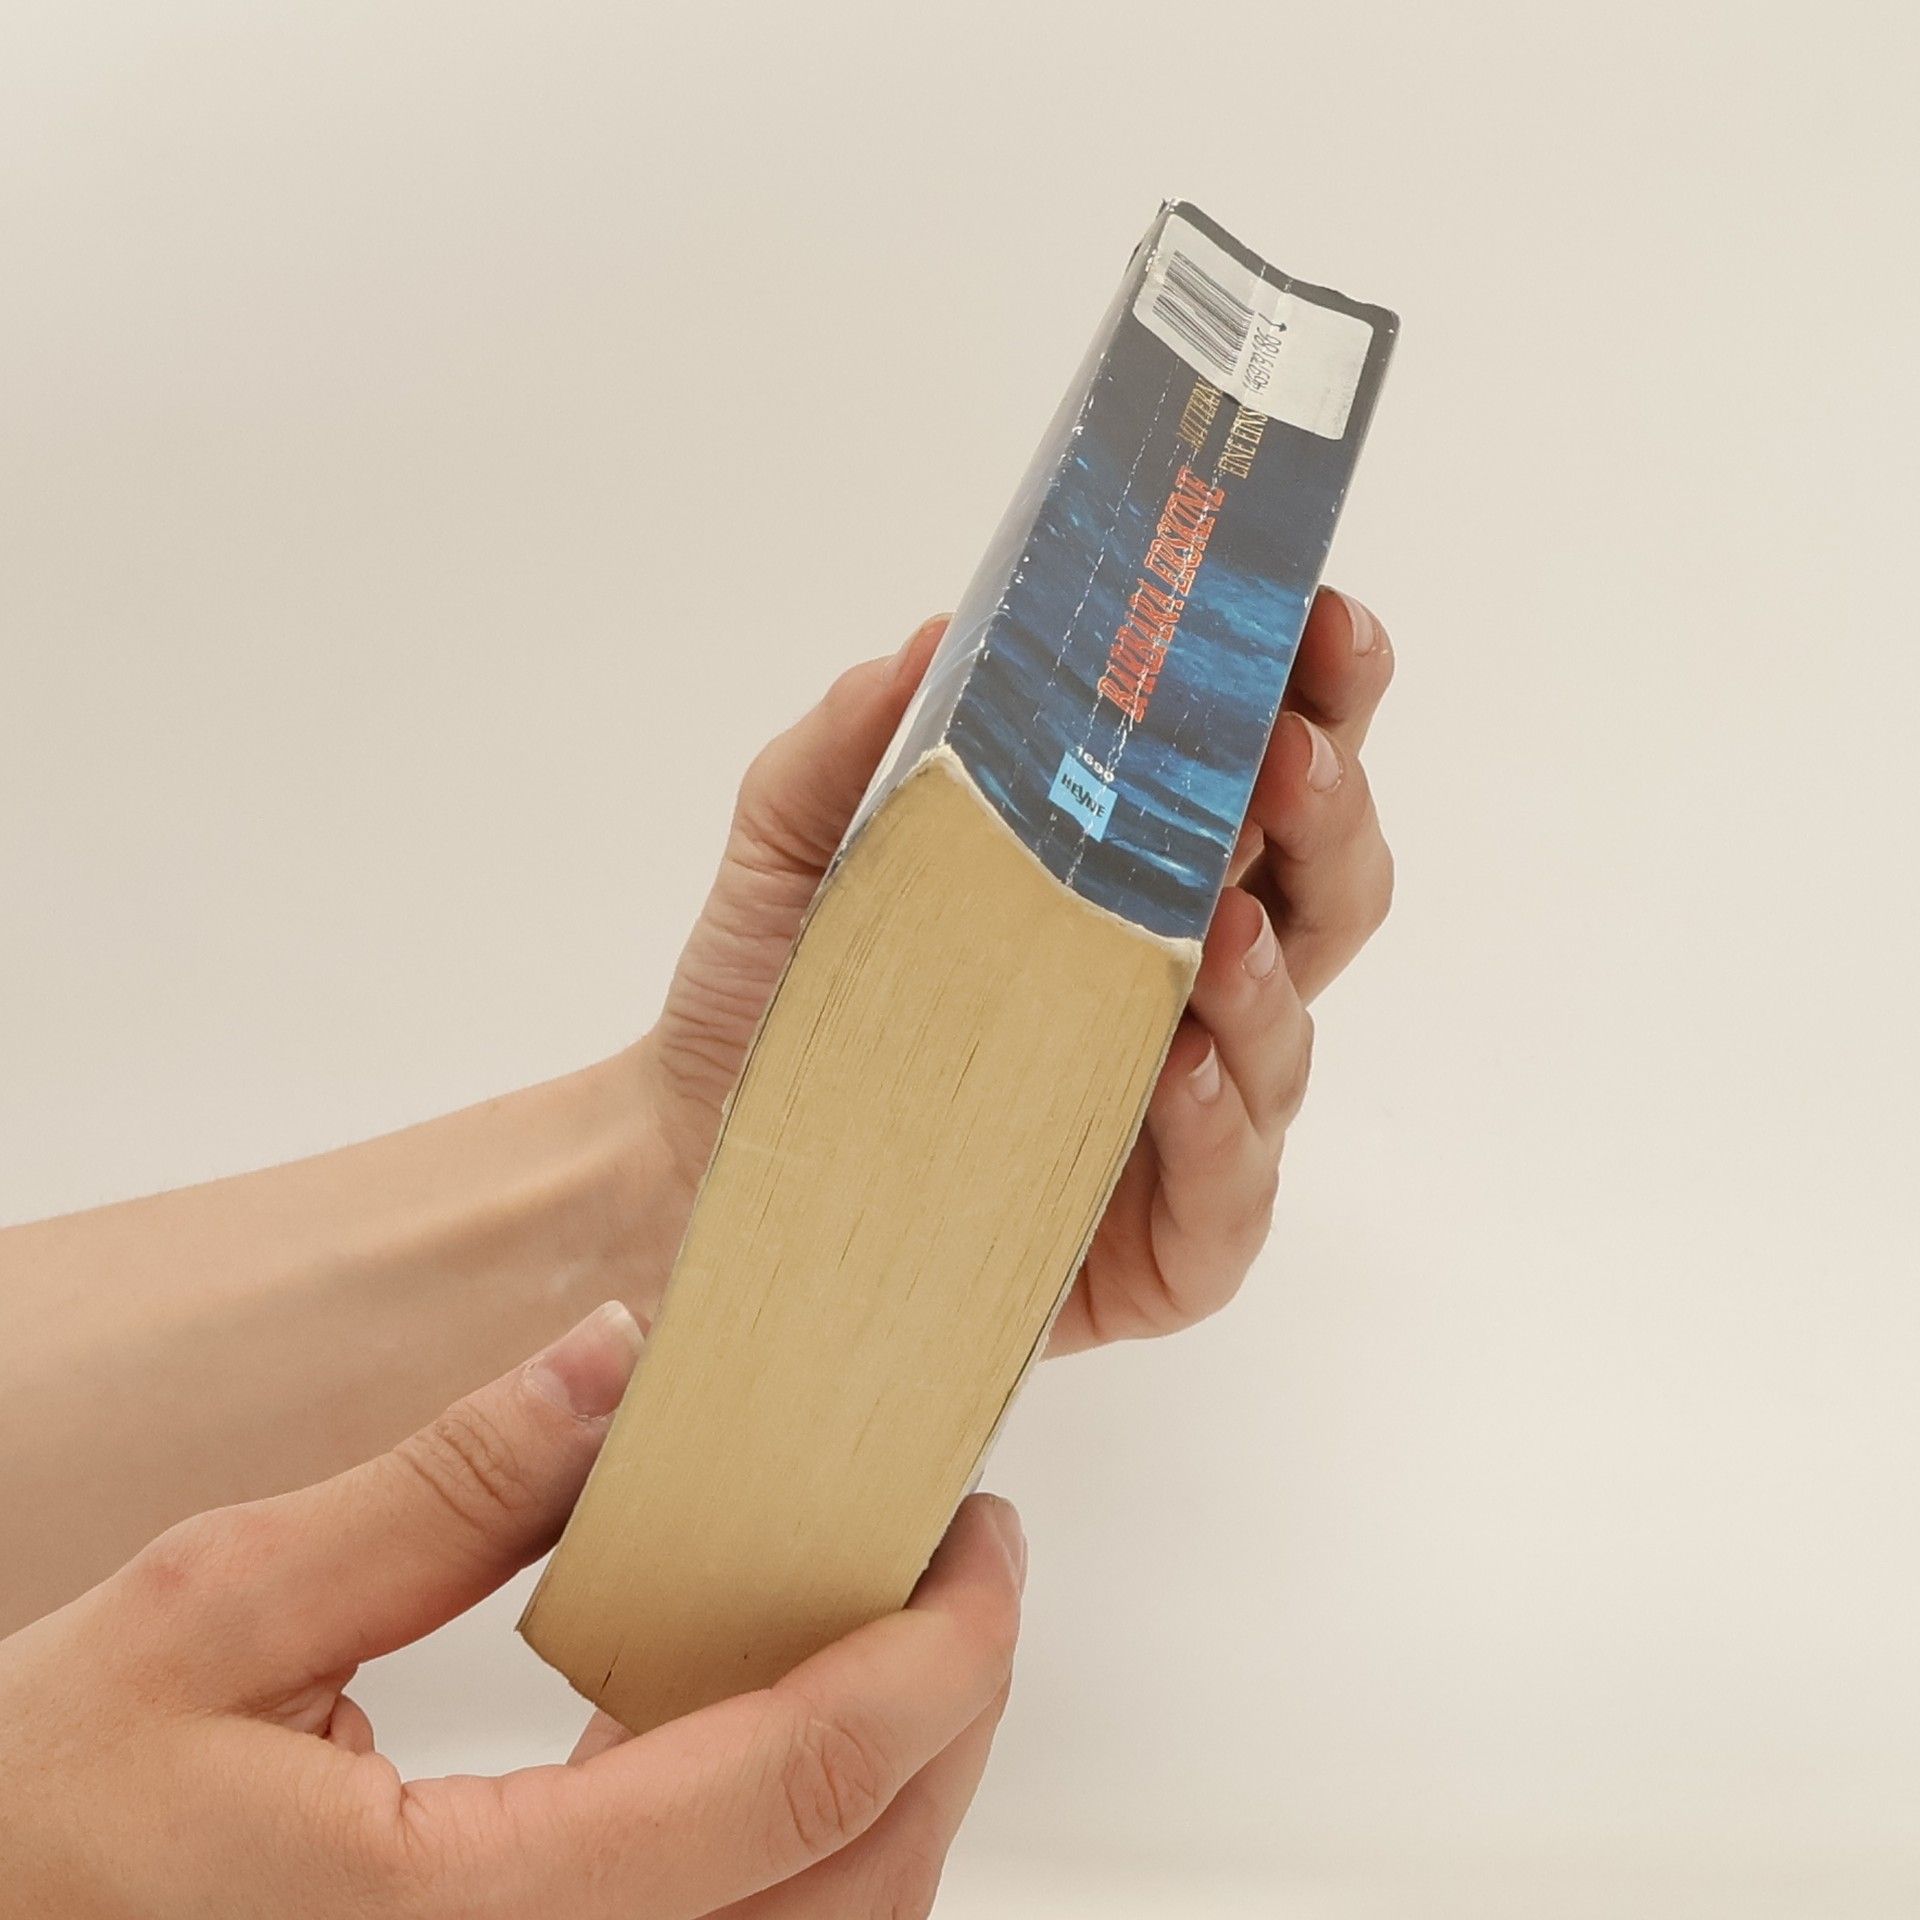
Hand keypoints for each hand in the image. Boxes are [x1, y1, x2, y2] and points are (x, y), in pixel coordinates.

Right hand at [0, 1304, 1024, 1918]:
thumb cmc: (37, 1819)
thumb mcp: (214, 1610)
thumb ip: (441, 1486)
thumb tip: (618, 1360)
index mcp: (466, 1918)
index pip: (792, 1789)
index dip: (932, 1656)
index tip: (983, 1542)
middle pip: (855, 1890)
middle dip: (953, 1716)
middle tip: (967, 1566)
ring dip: (898, 1793)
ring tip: (897, 1632)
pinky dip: (802, 1850)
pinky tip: (763, 1727)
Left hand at [640, 588, 1395, 1352]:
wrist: (702, 1168)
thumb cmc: (778, 998)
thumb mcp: (792, 848)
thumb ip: (853, 742)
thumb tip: (938, 638)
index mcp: (1128, 880)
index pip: (1256, 778)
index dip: (1311, 696)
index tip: (1319, 622)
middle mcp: (1180, 992)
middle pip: (1322, 895)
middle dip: (1333, 816)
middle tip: (1292, 757)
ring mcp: (1182, 1123)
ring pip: (1289, 1042)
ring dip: (1273, 977)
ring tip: (1224, 927)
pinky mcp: (1158, 1247)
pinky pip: (1231, 1197)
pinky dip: (1222, 1134)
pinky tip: (1177, 1076)